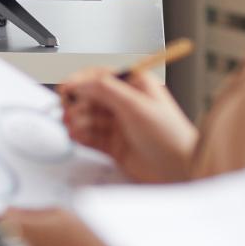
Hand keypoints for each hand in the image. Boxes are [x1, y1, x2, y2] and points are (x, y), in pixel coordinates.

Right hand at [58, 68, 197, 183]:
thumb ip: (106, 90)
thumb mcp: (136, 105)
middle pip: (89, 96)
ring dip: (77, 120)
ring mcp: (118, 124)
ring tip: (75, 127)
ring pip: (87, 116)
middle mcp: (125, 102)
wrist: (179, 170)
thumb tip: (80, 82)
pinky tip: (77, 136)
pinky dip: (81, 135)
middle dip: (77, 103)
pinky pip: (90, 136)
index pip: (99, 76)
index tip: (65, 89)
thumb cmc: (170, 136)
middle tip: (69, 111)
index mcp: (135, 85)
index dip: (80, 80)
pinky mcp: (113, 144)